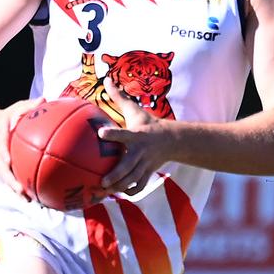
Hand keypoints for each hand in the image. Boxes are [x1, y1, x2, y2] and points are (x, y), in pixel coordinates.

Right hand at [0, 96, 44, 196]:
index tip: (8, 161)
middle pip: (1, 168)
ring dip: (15, 189)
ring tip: (28, 200)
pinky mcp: (2, 168)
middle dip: (10, 180)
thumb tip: (44, 100)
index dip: (3, 153)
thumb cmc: (7, 116)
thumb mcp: (16, 108)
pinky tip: (33, 198)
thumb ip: (29, 105)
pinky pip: (10, 179)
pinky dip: (19, 188)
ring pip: (5, 178)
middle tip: (21, 190)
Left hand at [97, 78, 169, 195]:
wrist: (173, 140)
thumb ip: (119, 97)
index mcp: (136, 136)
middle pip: (129, 166)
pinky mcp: (148, 173)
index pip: (123, 134)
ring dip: (119, 187)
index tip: (100, 134)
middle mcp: (140, 152)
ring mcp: (145, 164)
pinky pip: (139, 186)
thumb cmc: (148, 123)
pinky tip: (117, 194)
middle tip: (102, 181)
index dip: (113, 134)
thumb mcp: (135, 110)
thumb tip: (106, 79)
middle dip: (116, 175)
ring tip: (104, 192)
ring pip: (132, 179)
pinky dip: (129, 191)